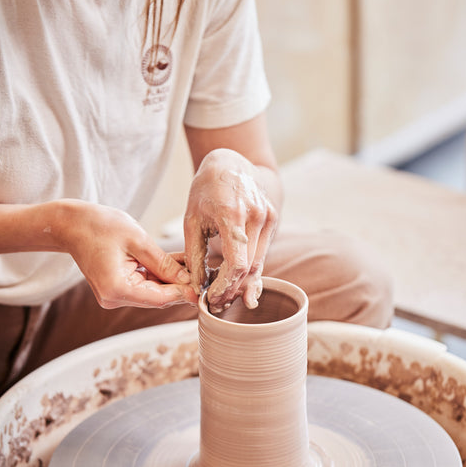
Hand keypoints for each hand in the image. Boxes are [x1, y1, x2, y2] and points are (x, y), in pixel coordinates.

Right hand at [57, 201, 197, 308]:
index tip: (203, 286)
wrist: (70, 224)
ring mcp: (114, 295)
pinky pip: (144, 284)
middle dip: (180, 286)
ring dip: (172, 280)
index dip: (184, 292)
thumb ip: (164, 263)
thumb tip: (188, 281)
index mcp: (117, 289)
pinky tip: (177, 264)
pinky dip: (159, 275)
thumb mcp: (138, 240)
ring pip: (153, 292)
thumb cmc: (99, 225)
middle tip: (204, 274)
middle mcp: (114, 298)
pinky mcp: (116, 288)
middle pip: (157, 297)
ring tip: (193, 265)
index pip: (159, 298)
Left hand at [183, 149, 277, 311]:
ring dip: (243, 283)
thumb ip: (194, 255)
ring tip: (226, 297)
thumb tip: (196, 287)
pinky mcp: (274, 219)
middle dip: (234, 289)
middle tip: (218, 304)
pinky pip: (262, 252)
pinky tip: (237, 281)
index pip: (238, 263)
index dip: (226, 286)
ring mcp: (269, 217)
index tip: (212, 298)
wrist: (231, 162)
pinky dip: (250, 269)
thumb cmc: (206, 190)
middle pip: (250, 267)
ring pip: (259, 263)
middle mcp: (256, 216)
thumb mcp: (192, 220)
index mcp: (233, 214)